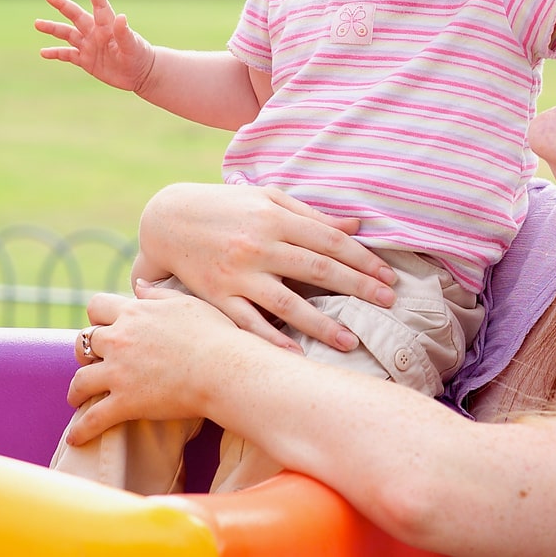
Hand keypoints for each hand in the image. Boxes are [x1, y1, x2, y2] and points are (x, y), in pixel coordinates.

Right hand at [35, 0, 155, 91]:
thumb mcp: (133, 46)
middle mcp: (95, 32)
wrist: (139, 73)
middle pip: (76, 16)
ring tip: (37, 23)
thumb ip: (125, 33)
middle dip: (63, 5)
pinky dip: (55, 53)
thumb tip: (122, 17)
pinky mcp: (86, 60)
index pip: (100, 5)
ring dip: (52, 28)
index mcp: (108, 26)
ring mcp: (89, 45)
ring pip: (67, 34)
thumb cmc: (139, 56)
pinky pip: (67, 55)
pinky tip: (43, 52)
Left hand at [64, 288, 239, 443]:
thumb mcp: (187, 303)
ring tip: (77, 398)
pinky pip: (92, 419)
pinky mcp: (124, 402)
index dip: (98, 316)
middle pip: (82, 342)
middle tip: (91, 362)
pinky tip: (76, 438)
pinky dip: (80, 430)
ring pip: (79, 381)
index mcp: (134, 313)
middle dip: (84, 352)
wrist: (225, 368)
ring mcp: (119, 372)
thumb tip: (139, 286)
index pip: (97, 306)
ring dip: (76, 390)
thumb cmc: (215, 334)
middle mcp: (120, 339)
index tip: (104, 326)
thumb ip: (158, 294)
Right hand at [136, 182, 397, 352]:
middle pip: (317, 270)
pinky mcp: (216, 296)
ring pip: (286, 303)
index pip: (330, 242)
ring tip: (350, 342)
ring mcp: (237, 274)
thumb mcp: (268, 199)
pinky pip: (248, 323)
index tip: (388, 277)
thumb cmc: (227, 206)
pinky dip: (271, 341)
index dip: (363, 260)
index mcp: (275, 218)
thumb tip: (356, 226)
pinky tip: (296, 357)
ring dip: (321, 325)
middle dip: (356, 287)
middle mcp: (259, 246)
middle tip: (388, 303)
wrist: (167, 219)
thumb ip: (312, 215)